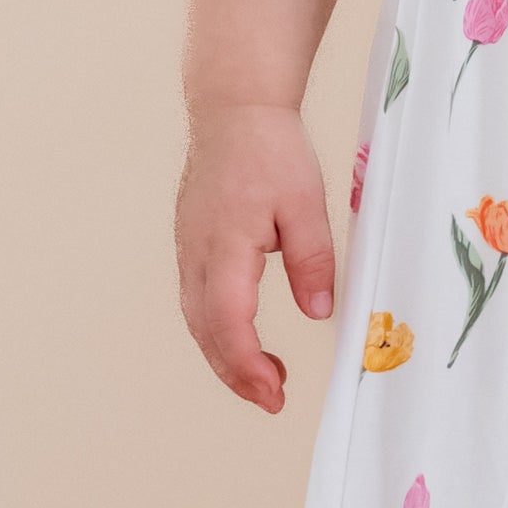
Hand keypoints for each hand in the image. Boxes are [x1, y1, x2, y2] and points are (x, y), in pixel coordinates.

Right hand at [177, 100, 337, 411]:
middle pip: (205, 331)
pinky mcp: (191, 243)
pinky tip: (244, 336)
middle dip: (236, 373)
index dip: (248, 365)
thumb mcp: (305, 203)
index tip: (274, 393)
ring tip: (265, 377)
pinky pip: (197, 299)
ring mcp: (188, 249)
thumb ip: (312, 261)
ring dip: (225, 355)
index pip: (228, 322)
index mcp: (224, 245)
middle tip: (273, 399)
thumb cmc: (271, 149)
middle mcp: (196, 253)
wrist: (233, 108)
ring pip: (197, 319)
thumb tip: (319, 313)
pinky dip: (217, 329)